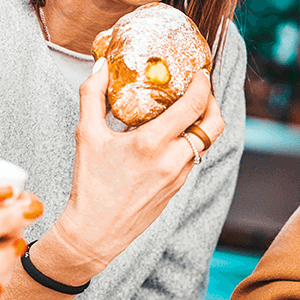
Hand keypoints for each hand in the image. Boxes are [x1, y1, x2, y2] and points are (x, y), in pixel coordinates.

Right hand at [40, 64, 224, 280]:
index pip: (193, 107)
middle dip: (213, 103)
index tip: (201, 72)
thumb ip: (93, 95)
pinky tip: (169, 137)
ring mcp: (178, 177)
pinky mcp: (177, 189)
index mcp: (152, 144)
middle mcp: (172, 161)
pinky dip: (188, 143)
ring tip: (185, 110)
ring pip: (205, 144)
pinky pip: (192, 159)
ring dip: (201, 124)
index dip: (203, 85)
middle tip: (202, 90)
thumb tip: (100, 66)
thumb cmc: (90, 185)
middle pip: (213, 126)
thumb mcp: (86, 135)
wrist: (95, 232)